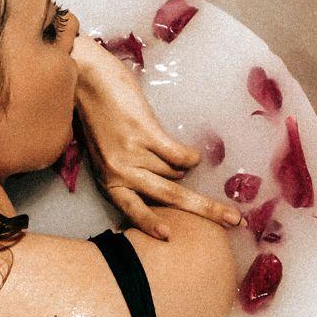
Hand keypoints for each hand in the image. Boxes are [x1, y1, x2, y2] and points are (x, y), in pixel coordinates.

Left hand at [71, 35, 243, 240]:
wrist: (83, 79)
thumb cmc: (99, 118)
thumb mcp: (108, 156)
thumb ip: (130, 175)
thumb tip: (170, 188)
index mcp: (110, 183)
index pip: (134, 211)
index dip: (153, 225)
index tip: (170, 237)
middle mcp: (120, 173)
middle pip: (170, 198)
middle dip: (205, 210)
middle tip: (233, 220)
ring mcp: (132, 153)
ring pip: (175, 172)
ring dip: (178, 163)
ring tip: (160, 145)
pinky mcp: (144, 132)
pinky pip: (179, 154)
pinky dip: (190, 155)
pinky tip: (191, 154)